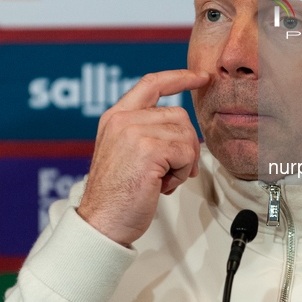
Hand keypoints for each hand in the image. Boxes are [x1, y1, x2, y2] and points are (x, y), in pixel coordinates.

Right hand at [77, 69, 208, 246]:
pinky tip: (162, 185)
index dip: (179, 78)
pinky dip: (182, 172)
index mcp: (115, 117)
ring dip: (183, 162)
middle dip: (185, 145)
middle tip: (172, 171)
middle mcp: (122, 120)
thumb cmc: (116, 197)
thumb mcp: (126, 154)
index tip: (200, 76)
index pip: (152, 84)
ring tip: (162, 179)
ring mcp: (134, 132)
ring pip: (186, 134)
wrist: (102, 224)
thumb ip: (147, 134)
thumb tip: (185, 132)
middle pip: (179, 115)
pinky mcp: (148, 149)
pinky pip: (186, 153)